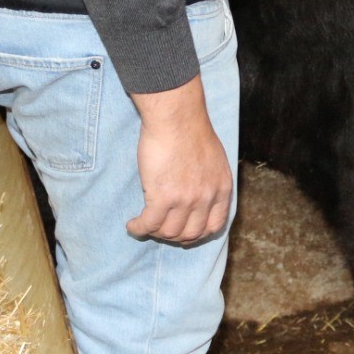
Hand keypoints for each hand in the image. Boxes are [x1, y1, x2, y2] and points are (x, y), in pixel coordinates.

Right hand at [127, 75, 232, 243]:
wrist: (177, 118)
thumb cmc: (191, 131)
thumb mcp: (214, 161)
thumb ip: (209, 182)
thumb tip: (199, 196)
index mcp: (221, 189)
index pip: (214, 226)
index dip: (197, 234)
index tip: (184, 233)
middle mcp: (206, 198)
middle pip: (190, 233)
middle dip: (173, 236)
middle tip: (160, 228)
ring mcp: (186, 199)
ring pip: (168, 232)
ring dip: (154, 232)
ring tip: (144, 224)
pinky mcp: (163, 196)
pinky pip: (149, 224)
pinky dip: (138, 228)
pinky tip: (132, 225)